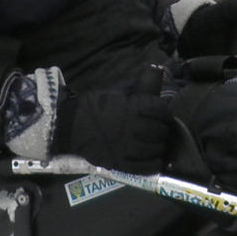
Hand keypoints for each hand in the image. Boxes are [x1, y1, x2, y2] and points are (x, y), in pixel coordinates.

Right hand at [57, 67, 174, 172]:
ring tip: (155, 143)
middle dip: (162, 129)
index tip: (162, 113)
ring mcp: (126, 147)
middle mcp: (131, 128)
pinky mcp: (120, 163)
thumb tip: (159, 68)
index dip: (164, 112)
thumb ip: (142, 84)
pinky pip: (145, 167)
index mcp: (132, 107)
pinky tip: (153, 157)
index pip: (160, 109)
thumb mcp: (120, 91)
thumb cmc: (98, 105)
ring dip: (159, 146)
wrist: (72, 125)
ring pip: (155, 149)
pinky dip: (153, 163)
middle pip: (159, 131)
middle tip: (159, 129)